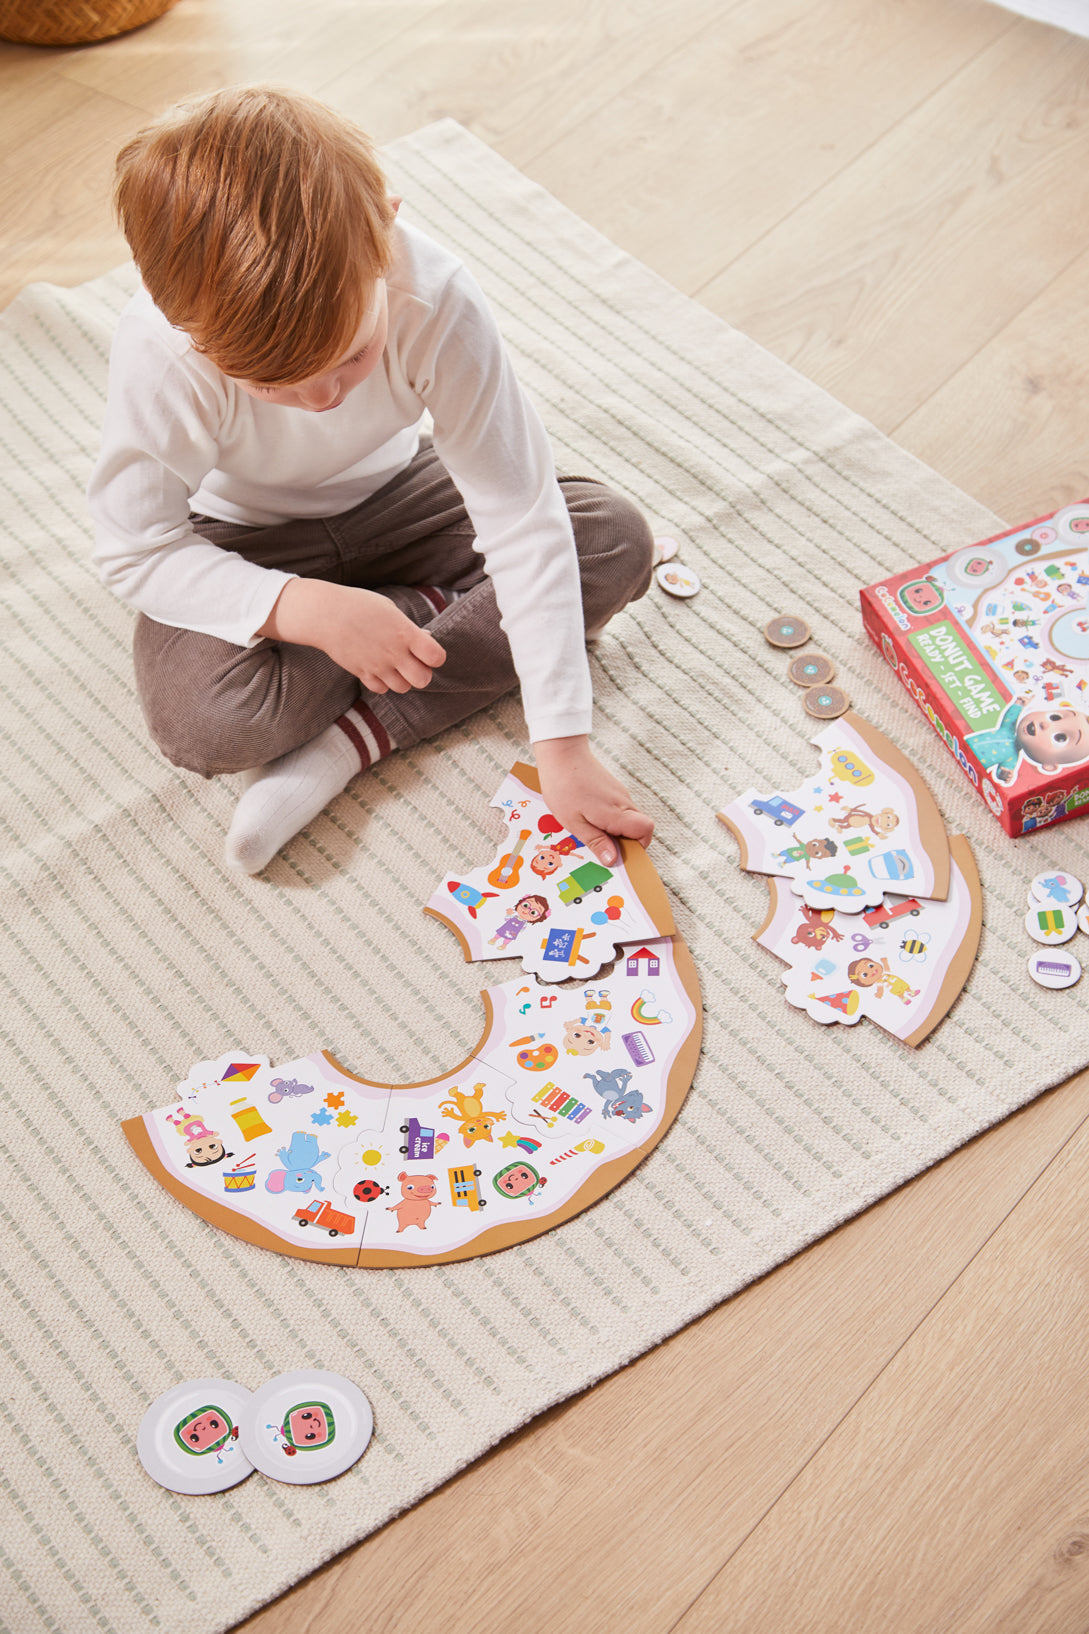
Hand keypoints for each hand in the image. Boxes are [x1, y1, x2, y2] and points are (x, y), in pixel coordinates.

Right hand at [258, 578, 444, 693]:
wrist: (325, 614)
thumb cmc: (359, 605)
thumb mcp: (389, 609)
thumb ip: (409, 628)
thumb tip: (426, 639)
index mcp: (405, 632)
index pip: (436, 657)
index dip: (435, 656)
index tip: (427, 651)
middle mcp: (394, 652)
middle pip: (422, 680)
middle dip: (421, 673)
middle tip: (412, 662)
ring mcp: (377, 665)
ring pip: (403, 688)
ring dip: (402, 679)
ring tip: (394, 665)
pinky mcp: (362, 673)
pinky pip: (381, 689)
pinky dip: (382, 682)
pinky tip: (378, 668)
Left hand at [532, 735, 652, 865]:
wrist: (561, 753)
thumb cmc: (563, 786)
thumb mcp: (574, 822)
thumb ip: (596, 841)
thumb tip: (613, 860)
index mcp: (616, 813)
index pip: (645, 831)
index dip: (638, 845)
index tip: (618, 853)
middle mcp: (623, 803)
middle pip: (639, 827)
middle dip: (624, 841)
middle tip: (600, 844)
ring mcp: (619, 794)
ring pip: (628, 818)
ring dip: (615, 830)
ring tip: (590, 829)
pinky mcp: (612, 789)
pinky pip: (619, 809)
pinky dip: (609, 818)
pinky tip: (588, 816)